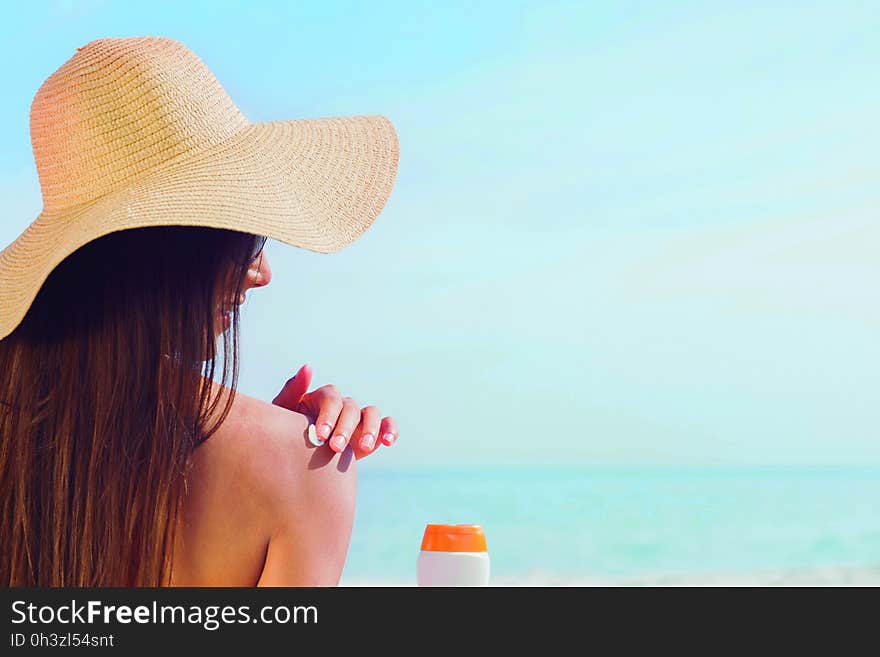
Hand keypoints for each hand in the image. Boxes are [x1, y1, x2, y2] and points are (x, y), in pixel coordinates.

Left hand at [271, 364, 398, 459]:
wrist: (297, 464)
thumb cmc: (285, 437)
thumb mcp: (283, 417)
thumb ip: (291, 392)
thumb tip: (308, 367)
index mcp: (322, 399)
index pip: (331, 398)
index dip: (328, 415)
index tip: (320, 435)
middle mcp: (342, 405)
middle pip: (351, 407)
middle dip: (345, 428)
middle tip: (336, 448)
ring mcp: (358, 418)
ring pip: (371, 413)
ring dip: (370, 429)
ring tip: (364, 447)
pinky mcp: (372, 432)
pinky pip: (387, 424)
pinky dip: (390, 429)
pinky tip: (388, 442)